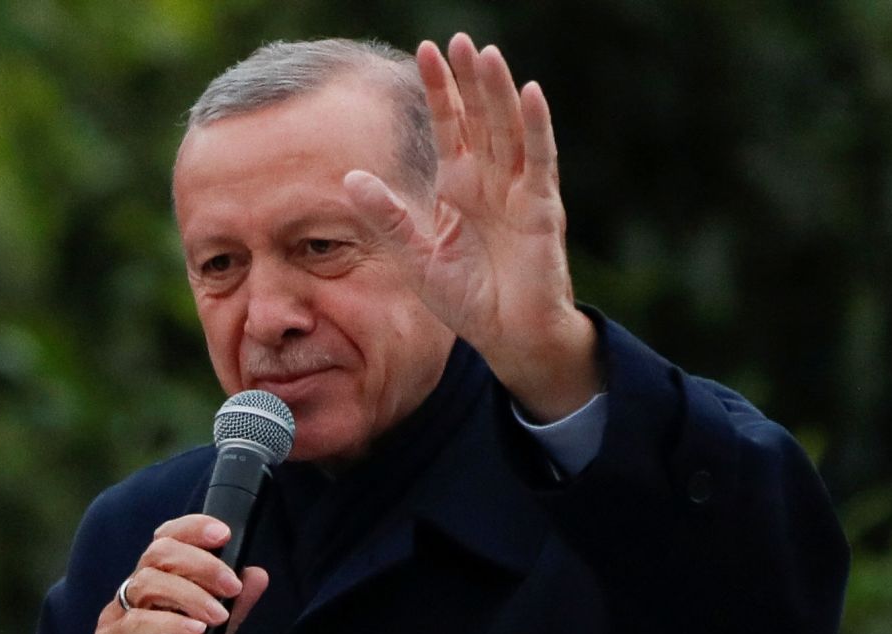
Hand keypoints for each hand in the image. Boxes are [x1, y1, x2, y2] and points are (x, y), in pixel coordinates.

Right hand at [71, 514, 268, 633]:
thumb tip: (258, 574)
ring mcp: (117, 621)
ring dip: (190, 593)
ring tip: (219, 616)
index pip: (167, 539)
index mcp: (155, 587)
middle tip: (231, 586)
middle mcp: (132, 596)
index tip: (225, 532)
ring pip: (146, 583)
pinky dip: (169, 623)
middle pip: (158, 553)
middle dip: (201, 562)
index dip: (192, 528)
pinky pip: (135, 625)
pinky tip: (195, 632)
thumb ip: (233, 612)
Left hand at [344, 33, 600, 421]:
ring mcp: (519, 191)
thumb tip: (349, 178)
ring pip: (509, 130)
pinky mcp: (542, 209)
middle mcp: (490, 181)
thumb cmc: (468, 300)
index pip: (449, 126)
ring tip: (486, 54)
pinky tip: (530, 93)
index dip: (439, 91)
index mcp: (459, 187)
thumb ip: (388, 218)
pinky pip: (540, 161)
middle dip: (468, 79)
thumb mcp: (415, 258)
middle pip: (480, 118)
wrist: (507, 338)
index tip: (424, 51)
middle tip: (457, 38)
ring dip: (499, 92)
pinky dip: (536, 127)